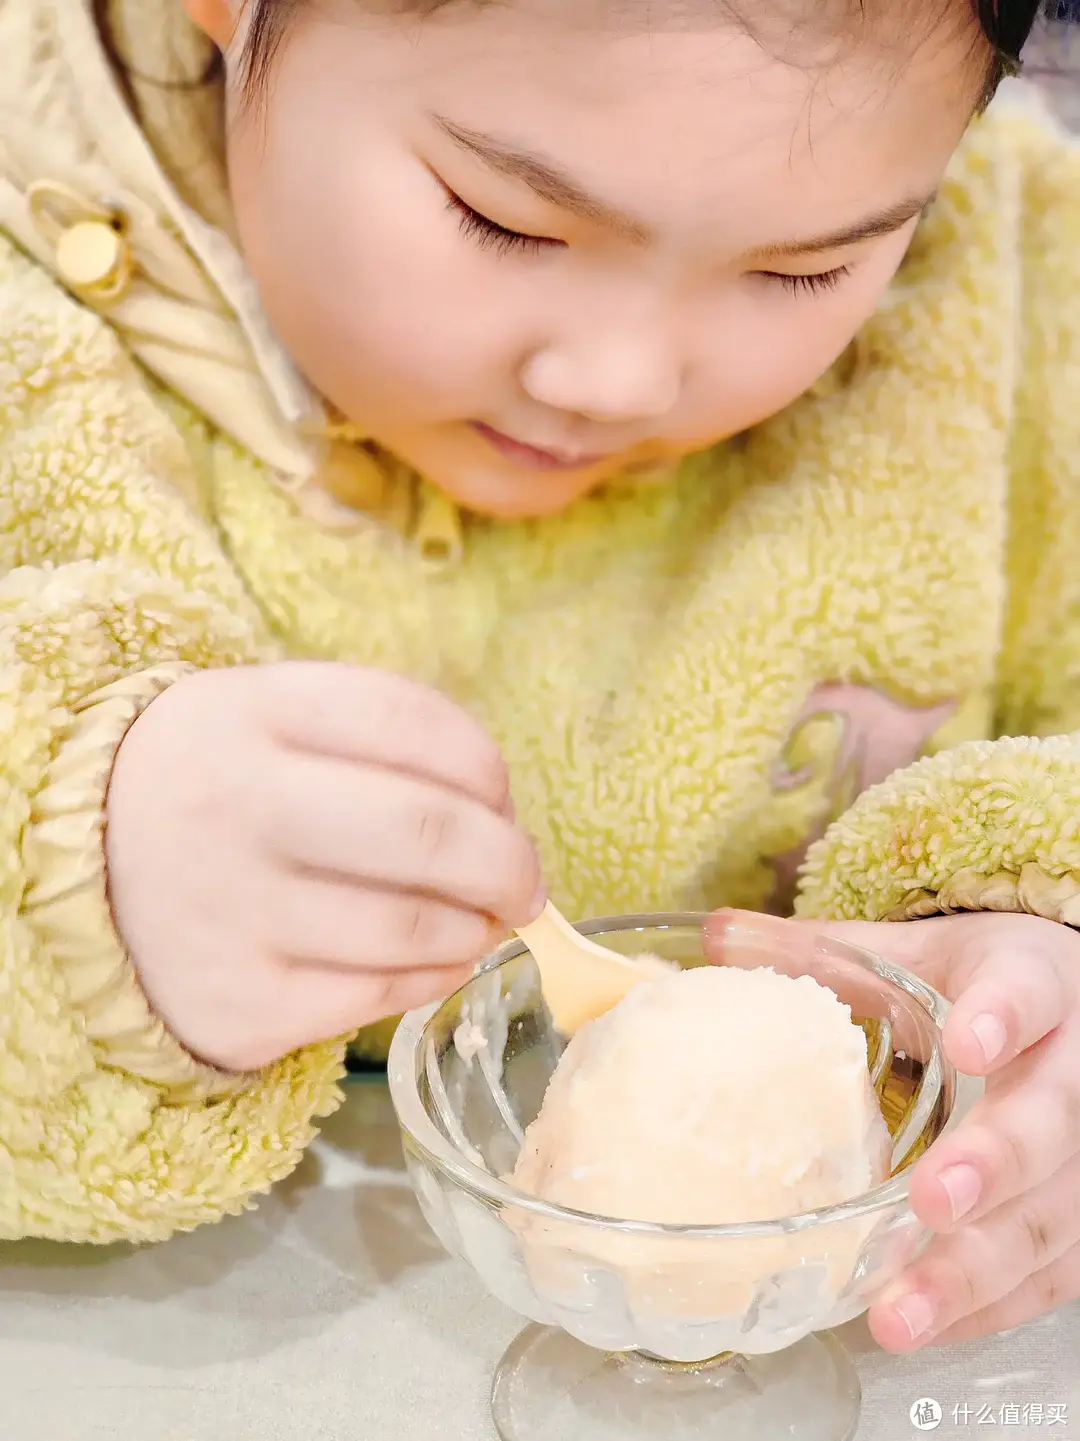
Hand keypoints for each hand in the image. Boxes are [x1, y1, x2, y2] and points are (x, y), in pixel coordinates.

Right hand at [105, 663, 542, 1070]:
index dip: (487, 767)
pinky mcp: (239, 1003)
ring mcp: (232, 911)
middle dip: (509, 862)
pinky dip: (434, 976)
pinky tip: (436, 958)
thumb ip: (387, 741)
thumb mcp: (275, 719)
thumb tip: (505, 821)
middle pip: (427, 833)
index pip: (413, 724)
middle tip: (525, 880)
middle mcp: (236, 807)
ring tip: (478, 918)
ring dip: (476, 925)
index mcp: (253, 714)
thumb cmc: (219, 786)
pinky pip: (379, 996)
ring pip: (414, 925)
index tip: (501, 798)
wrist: (82, 874)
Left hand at [705, 909, 1079, 1348]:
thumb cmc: (981, 984)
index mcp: (1035, 980)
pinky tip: (924, 1324)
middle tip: (932, 1199)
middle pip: (1053, 1119)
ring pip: (1053, 1213)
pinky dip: (988, 1306)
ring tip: (902, 1308)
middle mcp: (1076, 1065)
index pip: (1028, 992)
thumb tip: (716, 936)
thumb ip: (823, 950)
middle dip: (994, 1162)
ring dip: (978, 1268)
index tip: (967, 1041)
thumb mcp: (914, 951)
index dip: (1003, 1016)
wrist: (1069, 1011)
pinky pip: (1051, 1273)